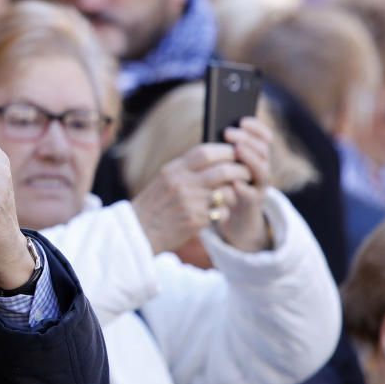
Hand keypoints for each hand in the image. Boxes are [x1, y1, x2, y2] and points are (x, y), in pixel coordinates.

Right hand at [131, 143, 251, 254]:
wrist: (138, 232)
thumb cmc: (154, 205)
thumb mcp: (164, 180)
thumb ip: (185, 169)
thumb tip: (215, 157)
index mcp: (173, 170)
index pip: (205, 152)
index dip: (225, 151)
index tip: (235, 153)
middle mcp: (182, 184)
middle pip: (223, 171)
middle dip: (240, 171)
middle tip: (246, 173)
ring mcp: (189, 203)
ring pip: (227, 192)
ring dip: (233, 193)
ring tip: (230, 195)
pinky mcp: (196, 221)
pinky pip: (222, 212)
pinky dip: (223, 212)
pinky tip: (216, 213)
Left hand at [217, 116, 272, 250]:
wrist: (229, 215)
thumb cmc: (222, 184)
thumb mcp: (222, 165)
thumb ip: (223, 151)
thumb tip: (215, 129)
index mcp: (255, 156)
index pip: (263, 137)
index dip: (256, 127)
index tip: (241, 120)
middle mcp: (261, 169)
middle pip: (262, 150)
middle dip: (247, 139)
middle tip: (229, 132)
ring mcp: (259, 186)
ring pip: (262, 169)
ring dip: (250, 158)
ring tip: (237, 149)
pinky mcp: (253, 203)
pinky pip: (252, 194)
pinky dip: (244, 187)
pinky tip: (235, 181)